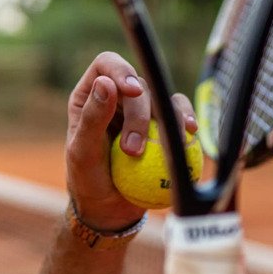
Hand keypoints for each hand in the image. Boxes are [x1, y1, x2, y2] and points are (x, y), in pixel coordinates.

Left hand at [65, 52, 195, 230]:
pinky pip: (179, 114)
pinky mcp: (163, 126)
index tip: (132, 90)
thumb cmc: (88, 180)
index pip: (107, 64)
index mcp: (92, 94)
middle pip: (139, 84)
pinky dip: (186, 121)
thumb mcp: (82, 152)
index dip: (121, 70)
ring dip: (166, 121)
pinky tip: (190, 133)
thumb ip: (93, 118)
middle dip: (140, 114)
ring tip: (162, 150)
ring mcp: (143, 111)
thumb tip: (106, 82)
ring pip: (162, 98)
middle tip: (133, 150)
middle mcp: (118, 97)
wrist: (110, 208)